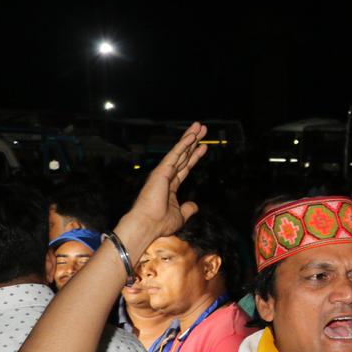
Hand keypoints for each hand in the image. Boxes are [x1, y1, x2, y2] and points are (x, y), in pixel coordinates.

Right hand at [115, 123, 206, 248]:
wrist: (148, 226)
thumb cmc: (160, 223)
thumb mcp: (180, 216)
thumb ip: (187, 209)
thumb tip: (195, 206)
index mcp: (170, 186)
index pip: (185, 167)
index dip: (194, 156)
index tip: (203, 147)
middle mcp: (166, 176)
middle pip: (183, 155)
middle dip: (193, 142)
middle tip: (202, 129)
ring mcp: (163, 173)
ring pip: (179, 151)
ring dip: (190, 138)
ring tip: (200, 126)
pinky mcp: (161, 171)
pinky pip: (175, 155)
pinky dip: (184, 145)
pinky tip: (192, 137)